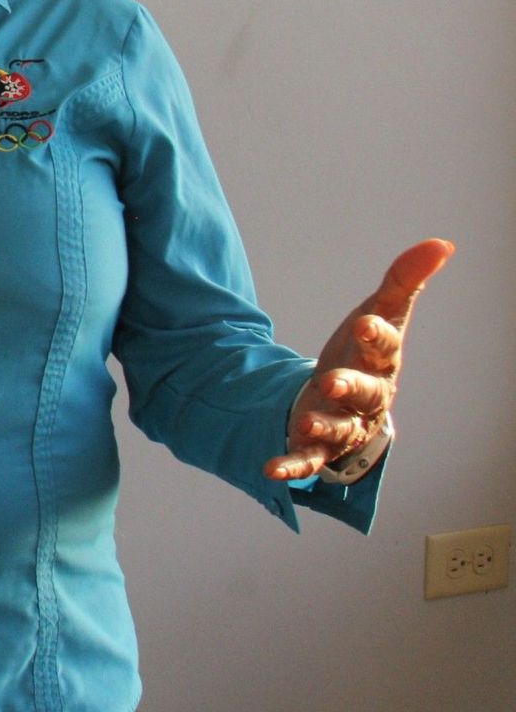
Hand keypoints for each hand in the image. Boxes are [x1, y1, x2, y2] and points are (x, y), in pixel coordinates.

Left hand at [265, 238, 453, 479]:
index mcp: (382, 363)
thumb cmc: (365, 353)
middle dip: (350, 385)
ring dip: (323, 426)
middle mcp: (366, 397)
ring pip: (338, 428)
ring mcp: (342, 423)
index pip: (385, 348)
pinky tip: (270, 468)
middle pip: (364, 392)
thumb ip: (405, 281)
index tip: (366, 323)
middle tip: (331, 378)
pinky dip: (290, 466)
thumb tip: (442, 243)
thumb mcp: (381, 313)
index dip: (377, 336)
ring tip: (307, 421)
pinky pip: (305, 459)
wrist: (346, 399)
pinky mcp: (316, 445)